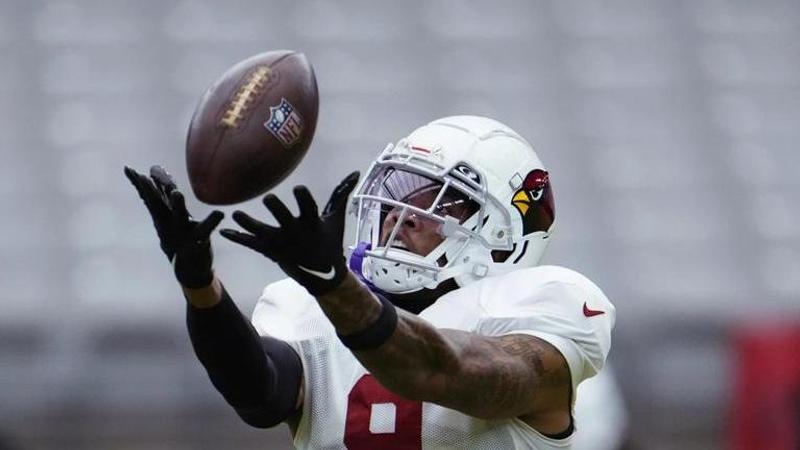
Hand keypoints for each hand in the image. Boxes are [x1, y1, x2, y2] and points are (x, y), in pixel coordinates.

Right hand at [124, 165, 223, 287]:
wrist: (190, 271)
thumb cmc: (179, 239)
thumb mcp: (169, 217)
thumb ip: (162, 196)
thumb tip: (154, 172)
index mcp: (163, 217)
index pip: (149, 197)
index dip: (140, 184)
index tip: (129, 169)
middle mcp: (169, 225)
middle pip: (157, 206)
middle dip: (151, 192)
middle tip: (142, 177)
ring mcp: (181, 235)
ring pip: (178, 218)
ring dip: (177, 206)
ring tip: (176, 193)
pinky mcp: (196, 245)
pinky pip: (205, 232)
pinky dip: (212, 222)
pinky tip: (219, 213)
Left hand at [220, 171, 359, 295]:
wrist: (322, 274)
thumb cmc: (329, 240)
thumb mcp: (336, 218)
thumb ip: (341, 194)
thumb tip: (356, 172)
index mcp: (313, 225)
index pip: (309, 210)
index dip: (303, 200)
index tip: (298, 188)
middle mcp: (296, 235)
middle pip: (285, 221)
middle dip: (278, 211)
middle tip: (268, 198)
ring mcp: (282, 245)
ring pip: (263, 234)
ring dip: (249, 224)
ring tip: (236, 214)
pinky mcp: (270, 252)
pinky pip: (252, 244)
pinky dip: (238, 237)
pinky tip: (223, 231)